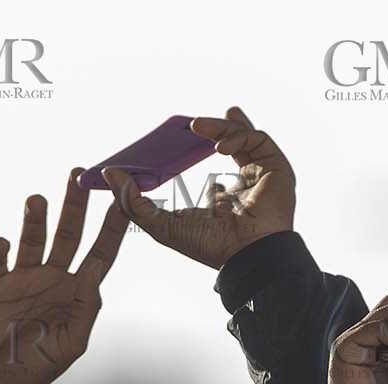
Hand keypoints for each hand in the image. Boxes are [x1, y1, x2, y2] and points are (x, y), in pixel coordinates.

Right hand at [0, 170, 127, 383]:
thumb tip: (94, 276)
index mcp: (74, 293)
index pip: (100, 254)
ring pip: (31, 238)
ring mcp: (20, 279)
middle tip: (78, 174)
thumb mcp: (70, 346)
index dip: (113, 227)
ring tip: (38, 199)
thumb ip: (85, 310)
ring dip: (35, 217)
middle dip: (74, 206)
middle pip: (67, 235)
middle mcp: (50, 279)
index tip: (124, 198)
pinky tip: (3, 243)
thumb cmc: (34, 370)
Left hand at [103, 106, 294, 269]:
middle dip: (213, 128)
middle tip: (191, 123)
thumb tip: (109, 174)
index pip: (216, 164)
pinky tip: (218, 144)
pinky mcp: (278, 168)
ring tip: (197, 126)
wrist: (245, 256)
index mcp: (225, 199)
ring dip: (221, 127)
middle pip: (232, 144)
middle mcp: (247, 186)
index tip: (182, 132)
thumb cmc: (211, 247)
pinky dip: (238, 134)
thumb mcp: (161, 224)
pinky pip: (258, 139)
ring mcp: (264, 176)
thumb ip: (134, 201)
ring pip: (244, 137)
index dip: (201, 144)